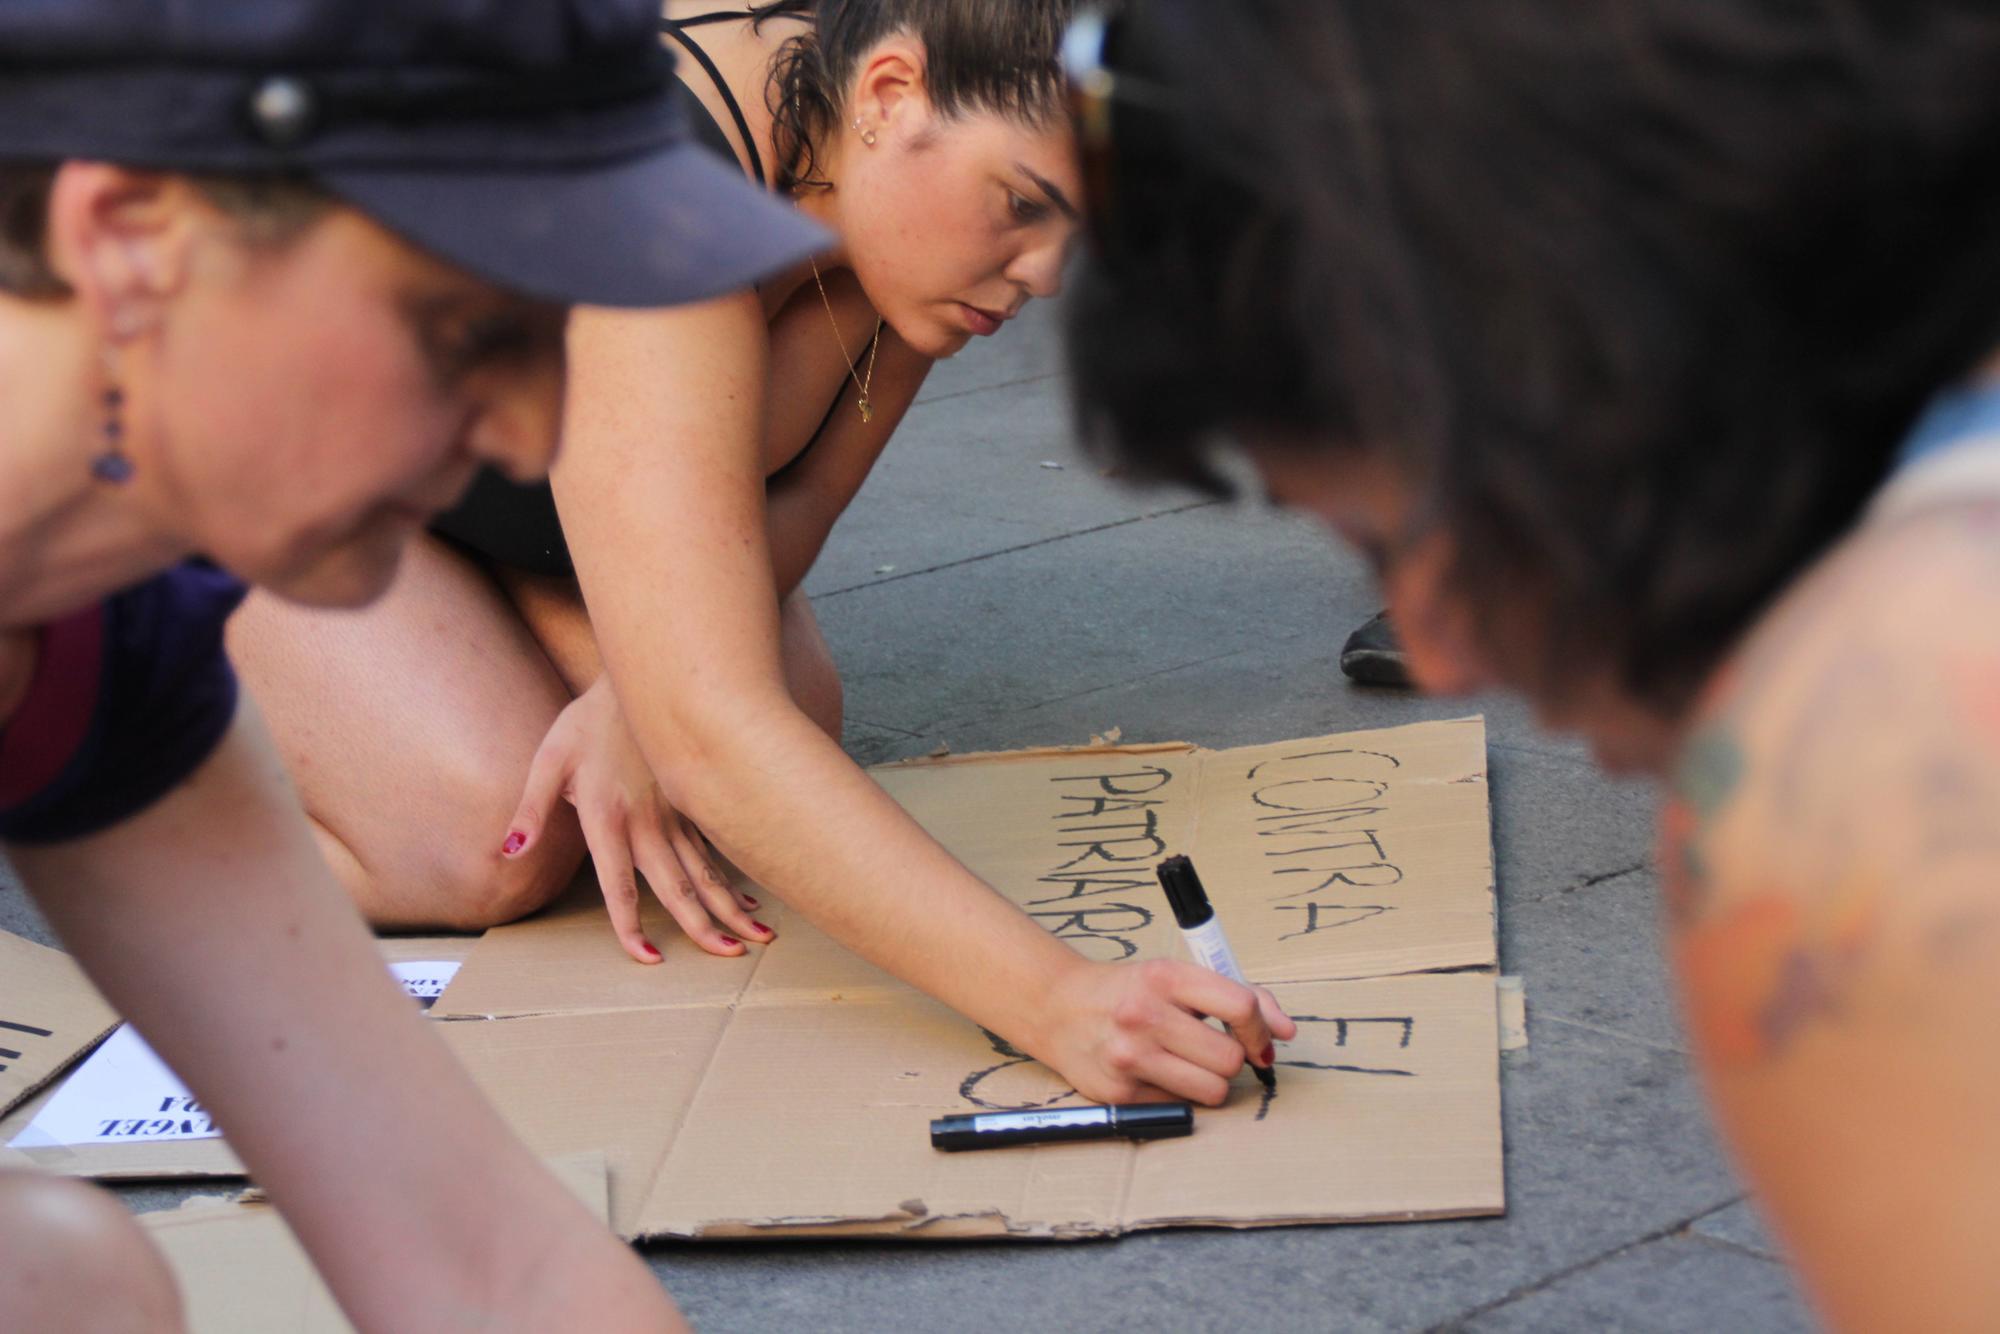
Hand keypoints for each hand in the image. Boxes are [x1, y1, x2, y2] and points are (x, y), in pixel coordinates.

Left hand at [503, 678, 773, 962]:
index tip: (648, 958)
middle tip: (730, 957)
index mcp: (608, 817)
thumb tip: (509, 851)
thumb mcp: (549, 758)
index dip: (631, 924)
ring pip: (706, 870)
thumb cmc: (587, 721)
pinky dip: (731, 879)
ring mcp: (675, 813)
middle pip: (678, 885)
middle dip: (705, 926)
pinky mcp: (690, 803)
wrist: (640, 678)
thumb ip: (531, 809)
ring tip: (757, 938)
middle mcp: (647, 821)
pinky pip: (713, 850)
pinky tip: (748, 902)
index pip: (620, 884)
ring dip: (730, 906)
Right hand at [1033, 958, 1297, 1105]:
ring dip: (1210, 1082)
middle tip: (1210, 1049)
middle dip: (1232, 1059)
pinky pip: (1182, 1106)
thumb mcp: (1177, 978)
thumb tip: (1286, 1032)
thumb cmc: (1129, 991)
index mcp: (1166, 977)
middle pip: (1230, 1059)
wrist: (1058, 1008)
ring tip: (1186, 1063)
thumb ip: (1237, 997)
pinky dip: (1180, 1094)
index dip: (1262, 1029)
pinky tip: (1157, 1072)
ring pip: (1213, 1091)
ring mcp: (1130, 1057)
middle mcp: (1145, 1015)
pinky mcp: (1121, 1093)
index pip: (1240, 1007)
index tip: (1261, 1040)